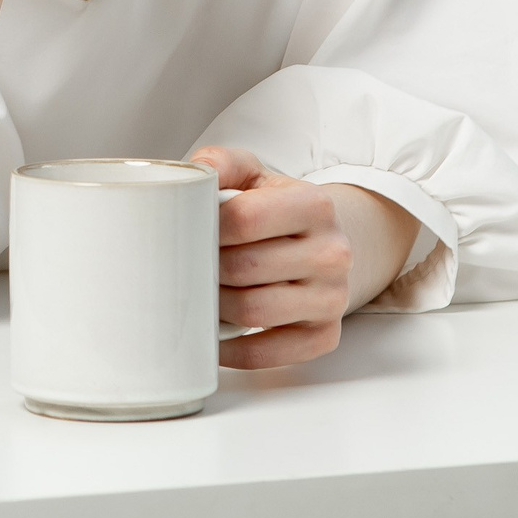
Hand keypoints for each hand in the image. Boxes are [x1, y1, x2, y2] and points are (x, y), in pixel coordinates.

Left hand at [195, 147, 420, 369]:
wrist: (322, 243)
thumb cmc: (275, 209)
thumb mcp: (254, 175)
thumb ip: (221, 163)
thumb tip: (194, 174)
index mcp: (315, 205)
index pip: (245, 219)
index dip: (204, 228)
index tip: (186, 230)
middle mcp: (333, 253)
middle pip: (244, 269)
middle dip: (205, 268)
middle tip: (185, 264)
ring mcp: (332, 298)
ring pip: (252, 312)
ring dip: (214, 306)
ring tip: (198, 292)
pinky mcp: (324, 336)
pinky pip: (266, 354)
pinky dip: (230, 350)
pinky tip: (212, 335)